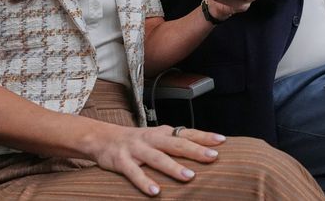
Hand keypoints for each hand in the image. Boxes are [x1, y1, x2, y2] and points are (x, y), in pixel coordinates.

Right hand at [92, 124, 225, 195]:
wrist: (102, 137)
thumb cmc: (137, 140)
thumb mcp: (157, 136)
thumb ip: (177, 141)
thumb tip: (204, 148)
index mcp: (163, 133)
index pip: (187, 133)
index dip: (204, 136)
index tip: (222, 141)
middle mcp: (152, 139)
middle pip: (176, 144)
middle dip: (195, 150)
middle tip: (213, 157)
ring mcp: (137, 149)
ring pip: (158, 158)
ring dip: (174, 167)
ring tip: (189, 176)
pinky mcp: (122, 161)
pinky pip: (134, 173)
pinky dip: (144, 182)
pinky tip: (155, 192)